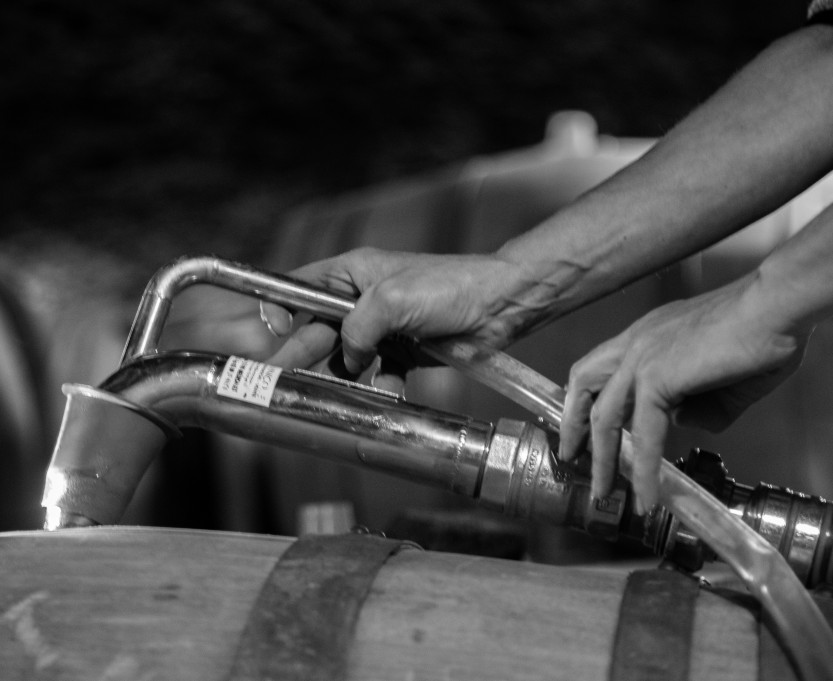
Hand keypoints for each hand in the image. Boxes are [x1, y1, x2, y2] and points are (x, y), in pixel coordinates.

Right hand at [262, 247, 531, 392]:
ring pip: (347, 356)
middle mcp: (362, 299)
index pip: (300, 287)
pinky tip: (389, 387)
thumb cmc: (450, 287)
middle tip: (283, 376)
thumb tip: (348, 358)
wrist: (499, 306)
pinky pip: (378, 372)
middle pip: (318, 329)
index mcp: (352, 274)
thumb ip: (356, 328)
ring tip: (353, 382)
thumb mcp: (392, 300)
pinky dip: (381, 384)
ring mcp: (383, 326)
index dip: (280, 308)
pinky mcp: (403, 349)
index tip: (272, 332)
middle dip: (305, 353)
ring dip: (348, 374)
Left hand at [557, 274, 808, 513]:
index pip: (602, 365)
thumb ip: (697, 401)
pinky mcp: (657, 377)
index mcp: (648, 335)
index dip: (588, 396)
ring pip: (605, 416)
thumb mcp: (722, 376)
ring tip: (604, 491)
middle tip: (571, 456)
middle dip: (573, 423)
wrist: (776, 305)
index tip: (585, 426)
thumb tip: (680, 420)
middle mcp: (636, 342)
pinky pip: (643, 434)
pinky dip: (644, 470)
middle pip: (583, 382)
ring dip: (602, 458)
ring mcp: (642, 358)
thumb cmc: (764, 331)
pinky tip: (648, 496)